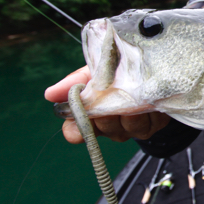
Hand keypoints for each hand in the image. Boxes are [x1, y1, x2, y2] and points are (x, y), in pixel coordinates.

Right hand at [45, 66, 169, 143]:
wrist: (151, 73)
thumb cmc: (118, 71)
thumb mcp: (93, 72)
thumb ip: (75, 81)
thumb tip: (50, 94)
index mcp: (91, 116)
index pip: (75, 132)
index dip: (77, 128)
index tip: (83, 115)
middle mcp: (109, 127)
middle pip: (104, 126)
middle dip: (108, 108)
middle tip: (113, 91)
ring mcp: (131, 129)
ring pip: (128, 126)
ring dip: (131, 107)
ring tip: (135, 91)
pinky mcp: (153, 126)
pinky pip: (149, 123)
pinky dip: (149, 108)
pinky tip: (149, 98)